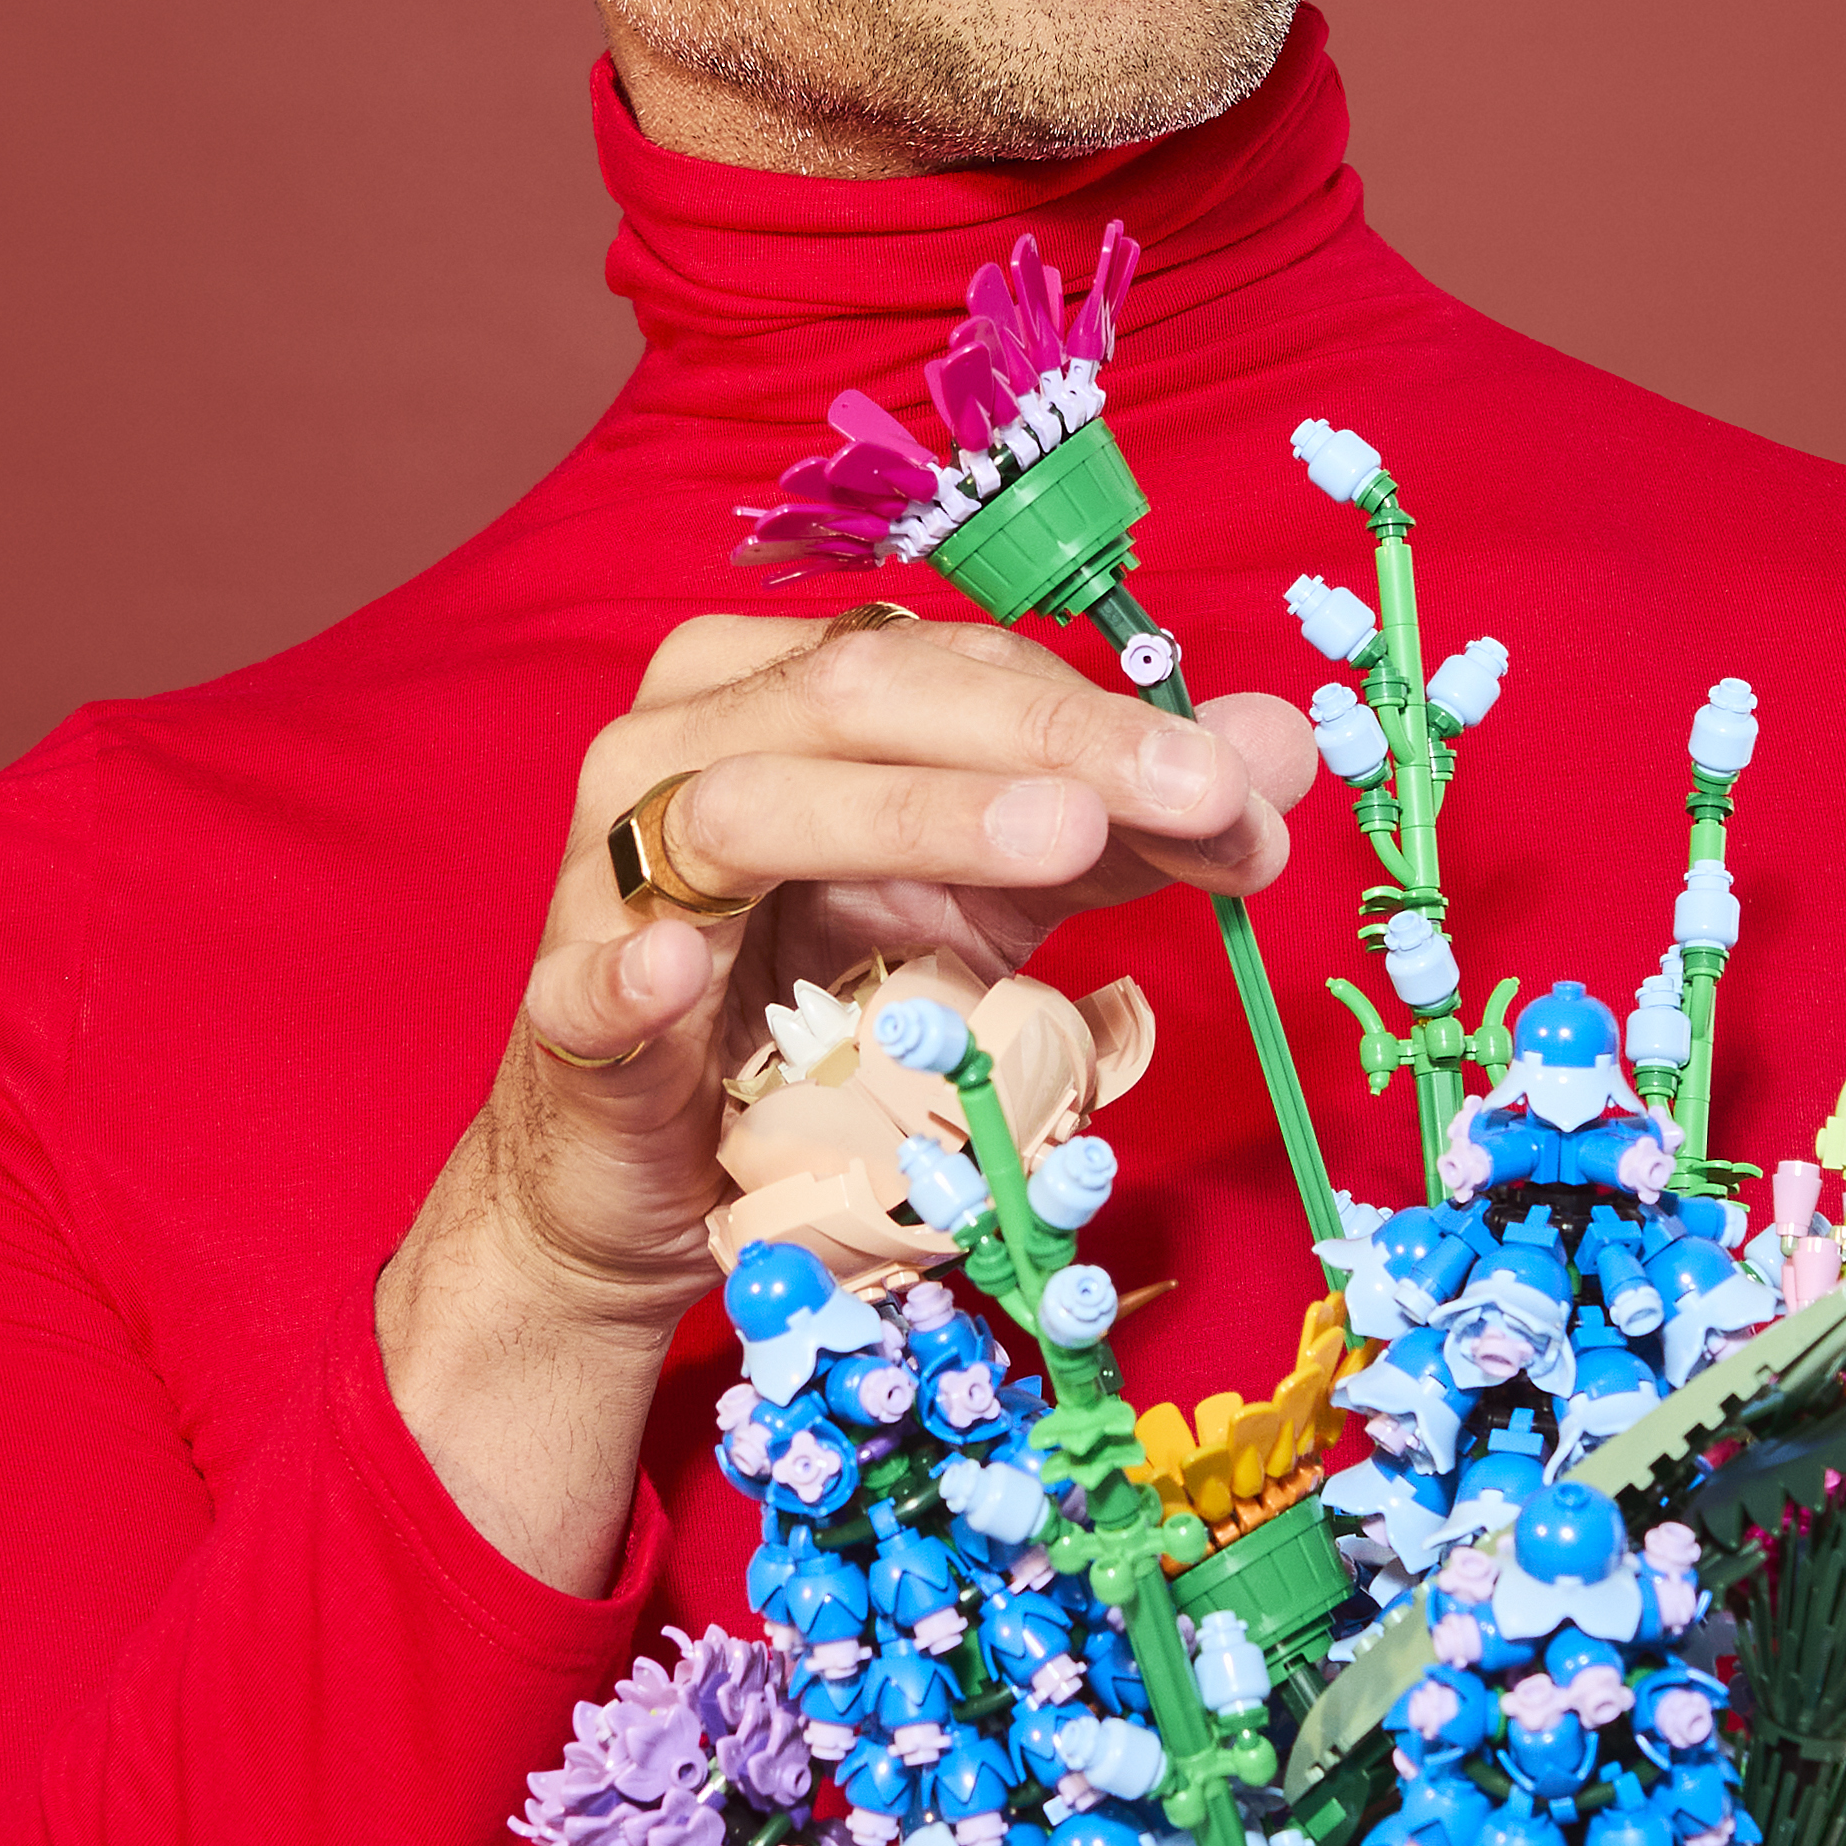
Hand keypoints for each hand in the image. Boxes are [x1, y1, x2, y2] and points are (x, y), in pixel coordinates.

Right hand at [378, 603, 1312, 1584]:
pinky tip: (690, 982)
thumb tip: (1279, 757)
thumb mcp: (996, 909)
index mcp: (787, 687)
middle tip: (1195, 794)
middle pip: (869, 692)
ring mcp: (612, 869)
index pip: (957, 663)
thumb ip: (1122, 826)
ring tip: (1057, 843)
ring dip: (908, 815)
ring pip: (750, 802)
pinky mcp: (566, 1003)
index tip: (1240, 789)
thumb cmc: (826, 1012)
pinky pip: (597, 973)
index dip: (1106, 716)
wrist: (663, 1181)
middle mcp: (688, 738)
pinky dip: (642, 974)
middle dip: (1051, 738)